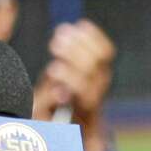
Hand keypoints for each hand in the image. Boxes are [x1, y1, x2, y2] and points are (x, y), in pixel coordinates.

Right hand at [34, 19, 114, 150]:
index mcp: (84, 109)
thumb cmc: (55, 121)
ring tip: (62, 32)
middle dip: (74, 55)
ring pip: (100, 58)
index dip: (70, 79)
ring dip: (80, 42)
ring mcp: (102, 81)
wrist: (81, 125)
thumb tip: (61, 92)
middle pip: (93, 71)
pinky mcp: (103, 70)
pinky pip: (105, 50)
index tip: (52, 69)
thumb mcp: (45, 119)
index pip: (84, 92)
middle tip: (56, 43)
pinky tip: (81, 25)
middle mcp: (98, 94)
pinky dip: (92, 37)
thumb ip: (49, 106)